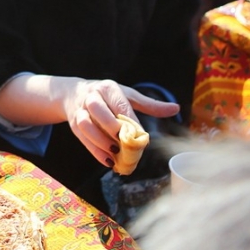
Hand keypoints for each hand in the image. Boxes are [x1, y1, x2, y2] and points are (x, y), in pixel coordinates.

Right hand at [63, 79, 179, 168]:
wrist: (73, 94)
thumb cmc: (107, 96)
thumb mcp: (128, 95)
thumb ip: (150, 105)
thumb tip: (175, 108)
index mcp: (108, 88)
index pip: (119, 103)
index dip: (129, 120)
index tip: (140, 135)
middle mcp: (91, 96)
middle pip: (98, 110)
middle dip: (111, 127)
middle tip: (124, 142)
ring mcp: (80, 110)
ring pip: (86, 125)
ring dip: (101, 141)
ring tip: (115, 154)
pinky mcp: (73, 124)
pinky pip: (82, 138)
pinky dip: (95, 152)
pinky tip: (108, 161)